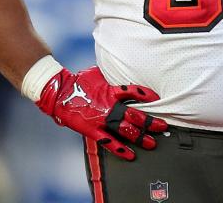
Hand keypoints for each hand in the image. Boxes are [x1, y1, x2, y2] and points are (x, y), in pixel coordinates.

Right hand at [36, 66, 167, 159]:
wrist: (59, 92)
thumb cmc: (78, 81)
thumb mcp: (97, 74)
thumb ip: (110, 76)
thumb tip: (121, 67)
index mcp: (111, 90)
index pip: (134, 92)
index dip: (147, 96)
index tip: (157, 99)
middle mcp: (110, 106)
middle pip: (135, 115)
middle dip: (150, 122)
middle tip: (162, 126)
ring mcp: (102, 119)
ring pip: (126, 130)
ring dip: (140, 137)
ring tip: (152, 143)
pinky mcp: (93, 130)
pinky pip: (109, 141)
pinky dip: (120, 149)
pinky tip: (130, 155)